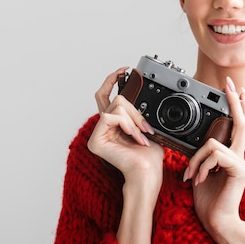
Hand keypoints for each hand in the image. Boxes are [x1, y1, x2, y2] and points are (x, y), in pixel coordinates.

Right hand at [90, 67, 164, 243]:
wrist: (148, 173)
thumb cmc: (150, 156)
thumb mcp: (145, 126)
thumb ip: (137, 112)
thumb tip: (138, 92)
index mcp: (112, 124)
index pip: (105, 95)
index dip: (112, 80)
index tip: (125, 70)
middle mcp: (102, 128)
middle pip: (114, 99)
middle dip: (134, 109)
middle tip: (145, 126)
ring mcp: (97, 135)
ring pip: (116, 107)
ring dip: (134, 119)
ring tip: (142, 135)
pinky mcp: (95, 141)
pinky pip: (111, 117)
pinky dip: (127, 124)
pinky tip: (134, 136)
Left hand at [183, 76, 244, 236]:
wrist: (216, 221)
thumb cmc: (208, 199)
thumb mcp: (201, 171)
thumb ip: (203, 155)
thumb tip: (198, 142)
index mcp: (231, 155)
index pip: (237, 125)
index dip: (238, 107)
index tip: (237, 91)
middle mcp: (239, 156)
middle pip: (240, 122)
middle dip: (234, 102)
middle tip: (230, 85)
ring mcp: (241, 162)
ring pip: (214, 144)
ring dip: (197, 160)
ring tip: (192, 176)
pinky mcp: (238, 170)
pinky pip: (215, 155)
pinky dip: (202, 166)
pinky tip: (199, 179)